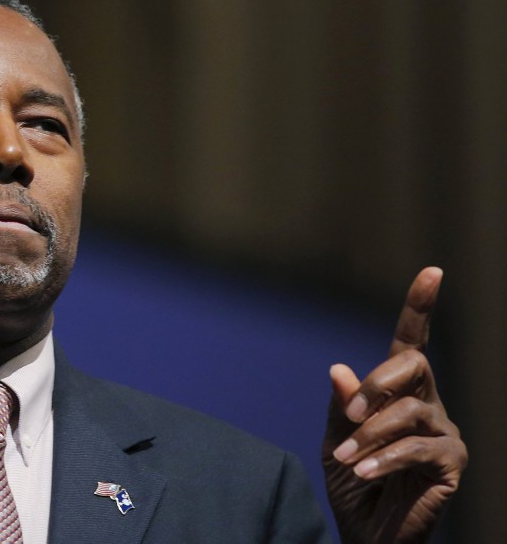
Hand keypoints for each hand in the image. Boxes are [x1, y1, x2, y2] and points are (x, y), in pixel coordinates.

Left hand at [323, 267, 466, 542]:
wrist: (368, 534)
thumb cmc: (353, 485)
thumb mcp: (336, 442)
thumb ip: (342, 407)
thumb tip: (340, 367)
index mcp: (399, 394)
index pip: (411, 344)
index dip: (420, 308)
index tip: (433, 271)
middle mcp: (428, 405)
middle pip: (414, 366)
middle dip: (377, 384)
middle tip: (350, 417)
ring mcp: (444, 433)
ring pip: (410, 412)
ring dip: (372, 434)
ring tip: (349, 459)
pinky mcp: (452, 463)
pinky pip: (417, 449)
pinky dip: (386, 459)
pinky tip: (367, 473)